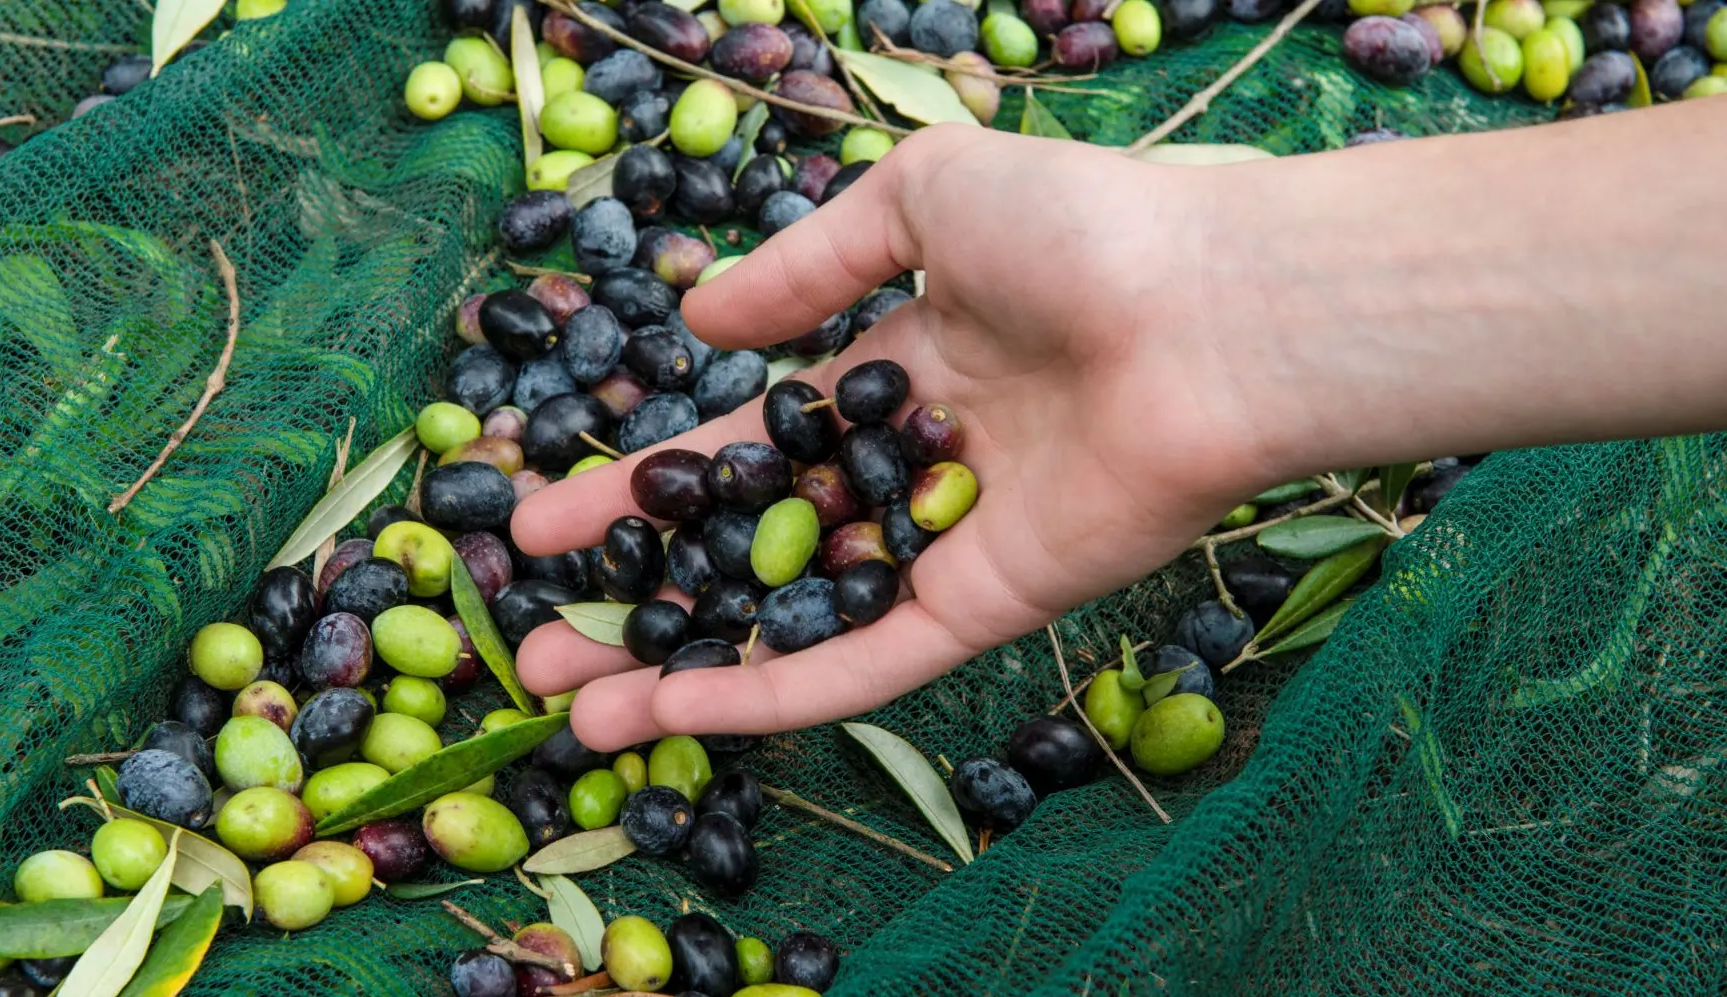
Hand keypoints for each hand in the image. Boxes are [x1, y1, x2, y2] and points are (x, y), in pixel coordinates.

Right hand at [510, 124, 1276, 750]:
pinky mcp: (988, 610)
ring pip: (796, 625)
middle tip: (538, 636)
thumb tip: (699, 324)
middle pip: (755, 552)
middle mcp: (916, 472)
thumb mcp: (919, 199)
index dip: (645, 486)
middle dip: (645, 597)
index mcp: (903, 376)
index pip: (748, 448)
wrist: (1212, 307)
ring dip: (683, 669)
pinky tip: (670, 716)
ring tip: (568, 704)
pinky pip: (864, 665)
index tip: (545, 519)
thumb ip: (805, 267)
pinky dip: (769, 695)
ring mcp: (949, 548)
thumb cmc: (1081, 227)